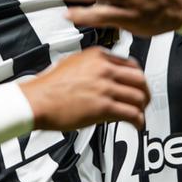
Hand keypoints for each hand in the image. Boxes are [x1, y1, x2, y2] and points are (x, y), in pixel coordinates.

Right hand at [23, 47, 148, 130]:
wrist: (36, 100)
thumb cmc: (49, 86)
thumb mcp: (73, 63)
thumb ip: (93, 65)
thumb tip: (106, 73)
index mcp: (98, 56)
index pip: (131, 64)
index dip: (138, 78)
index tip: (137, 86)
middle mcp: (105, 69)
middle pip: (140, 79)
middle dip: (145, 93)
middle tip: (144, 101)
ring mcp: (105, 88)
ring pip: (138, 97)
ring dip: (142, 109)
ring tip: (140, 116)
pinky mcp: (104, 107)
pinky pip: (132, 114)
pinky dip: (139, 121)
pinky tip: (137, 125)